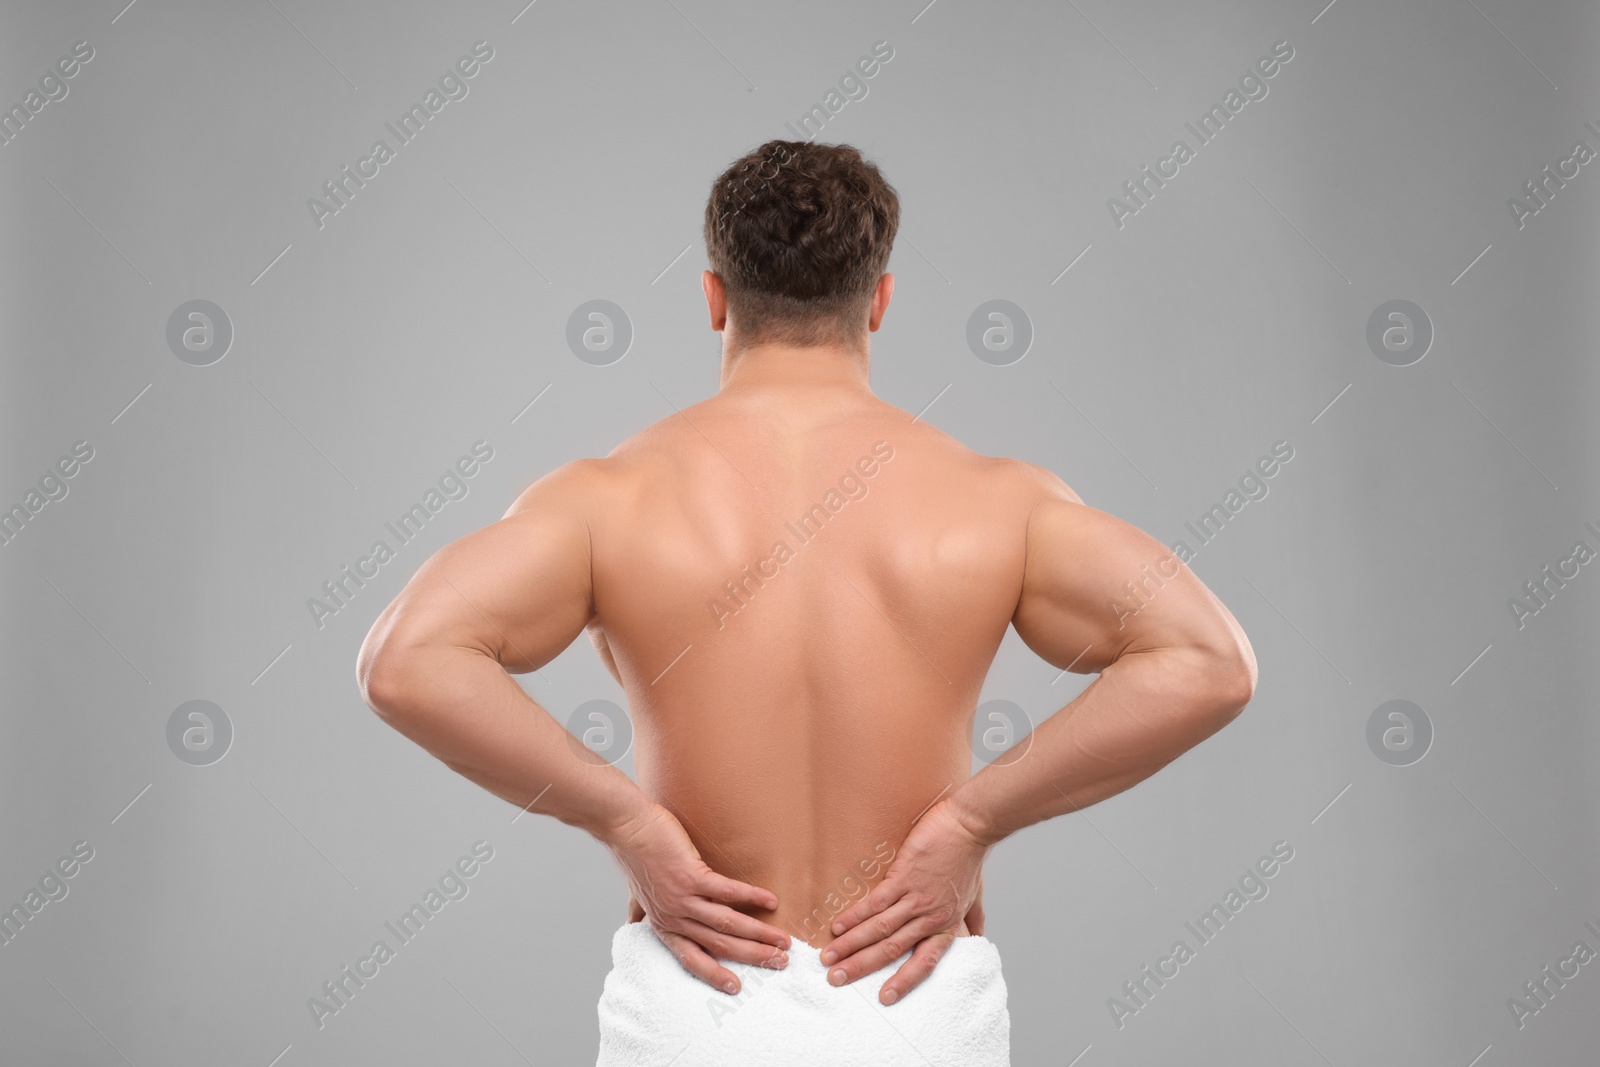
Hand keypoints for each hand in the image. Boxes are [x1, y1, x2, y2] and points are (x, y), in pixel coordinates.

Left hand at [607, 802, 790, 993]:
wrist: (628, 828)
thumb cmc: (635, 857)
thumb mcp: (636, 893)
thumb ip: (638, 911)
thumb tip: (631, 922)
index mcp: (664, 925)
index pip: (691, 959)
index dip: (714, 975)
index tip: (737, 987)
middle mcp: (674, 918)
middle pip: (718, 945)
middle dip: (752, 956)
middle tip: (779, 963)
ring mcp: (682, 899)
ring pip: (726, 924)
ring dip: (758, 934)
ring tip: (782, 940)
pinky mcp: (691, 876)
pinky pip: (727, 892)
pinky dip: (751, 897)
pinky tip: (771, 901)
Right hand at [819, 798, 990, 1004]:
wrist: (969, 827)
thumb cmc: (970, 859)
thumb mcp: (975, 897)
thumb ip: (972, 920)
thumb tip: (979, 937)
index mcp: (945, 926)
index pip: (924, 963)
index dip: (904, 981)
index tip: (885, 998)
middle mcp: (929, 918)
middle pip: (891, 950)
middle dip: (861, 966)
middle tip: (836, 979)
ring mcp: (915, 898)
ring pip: (879, 929)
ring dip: (851, 944)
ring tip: (829, 956)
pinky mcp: (903, 877)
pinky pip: (875, 903)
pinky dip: (854, 916)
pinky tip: (838, 925)